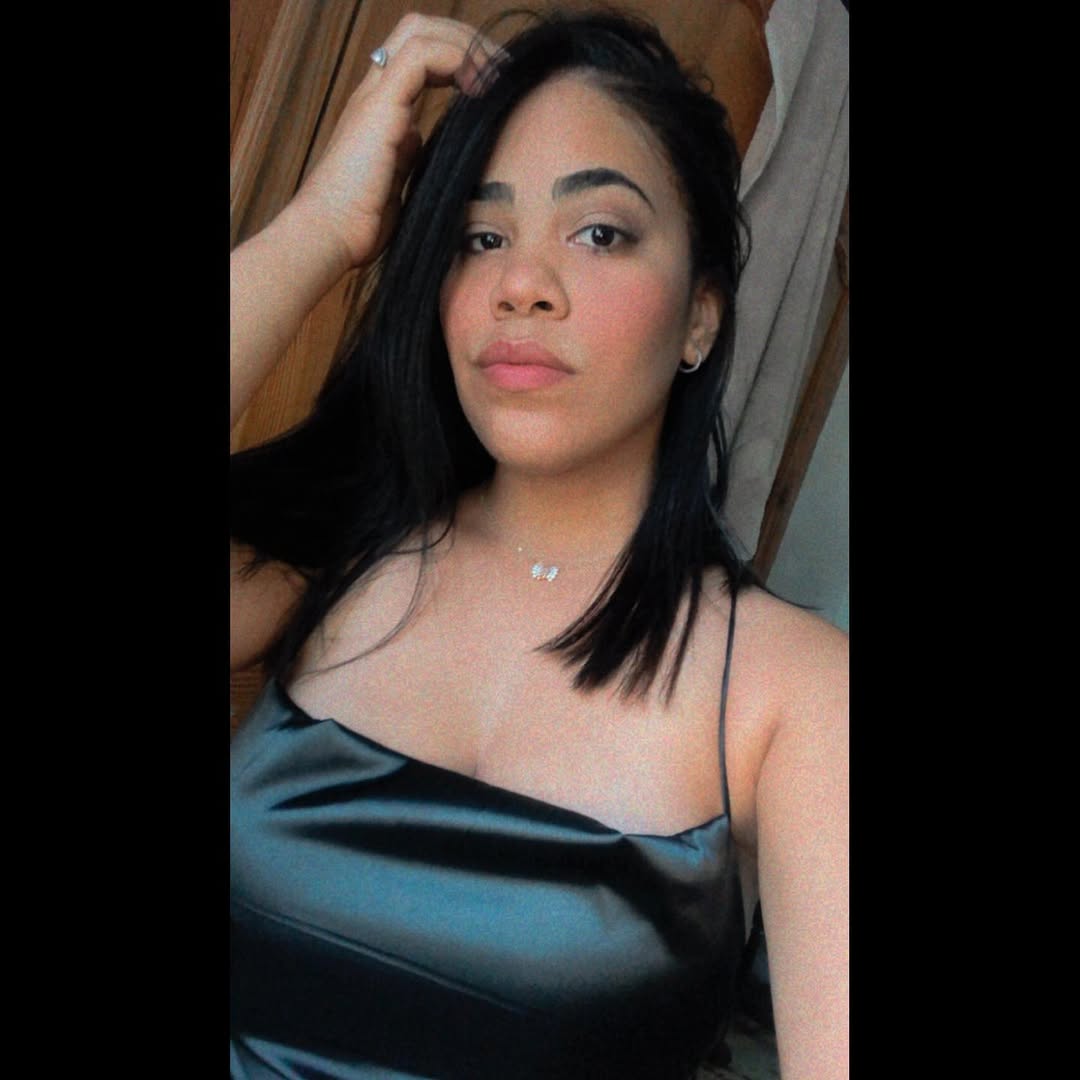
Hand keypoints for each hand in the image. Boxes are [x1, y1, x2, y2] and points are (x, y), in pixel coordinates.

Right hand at [291, 13, 501, 271]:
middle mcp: (375, 95)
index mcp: (381, 112)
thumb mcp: (398, 186)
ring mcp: (374, 96)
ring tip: (498, 73)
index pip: (420, 58)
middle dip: (466, 41)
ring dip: (467, 45)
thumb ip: (410, 159)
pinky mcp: (379, 106)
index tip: (495, 86)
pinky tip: (480, 88)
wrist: (329, 237)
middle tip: (503, 69)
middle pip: (420, 31)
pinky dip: (457, 60)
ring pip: (420, 31)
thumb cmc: (360, 226)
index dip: (459, 59)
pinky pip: (422, 55)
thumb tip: (423, 144)